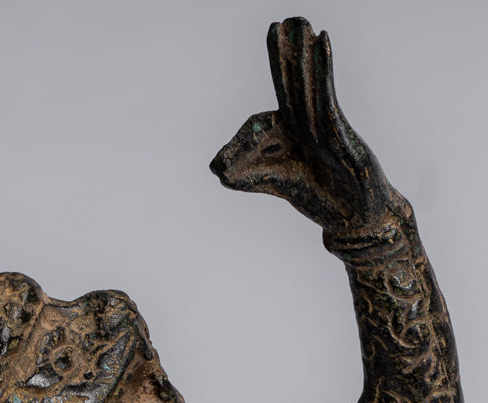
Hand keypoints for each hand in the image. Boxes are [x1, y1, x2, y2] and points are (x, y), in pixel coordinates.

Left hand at [210, 18, 392, 229]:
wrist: (353, 214)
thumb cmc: (318, 196)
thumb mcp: (272, 182)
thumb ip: (245, 174)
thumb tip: (216, 167)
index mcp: (290, 133)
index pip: (262, 116)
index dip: (249, 124)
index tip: (255, 88)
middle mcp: (306, 123)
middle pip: (291, 84)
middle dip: (285, 53)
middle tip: (282, 21)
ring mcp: (323, 124)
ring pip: (307, 84)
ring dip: (303, 53)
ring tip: (300, 21)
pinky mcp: (339, 130)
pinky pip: (327, 95)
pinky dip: (323, 69)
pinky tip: (321, 41)